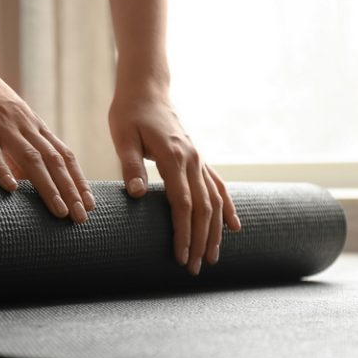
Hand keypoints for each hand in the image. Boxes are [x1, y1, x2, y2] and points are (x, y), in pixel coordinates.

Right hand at [0, 55, 95, 222]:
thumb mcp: (5, 121)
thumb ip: (16, 149)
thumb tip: (24, 182)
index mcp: (31, 125)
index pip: (63, 155)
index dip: (78, 180)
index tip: (89, 204)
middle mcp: (22, 125)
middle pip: (53, 160)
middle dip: (71, 191)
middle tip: (82, 217)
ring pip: (30, 158)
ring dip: (48, 187)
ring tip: (60, 211)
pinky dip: (2, 169)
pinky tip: (10, 188)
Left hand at [108, 87, 240, 274]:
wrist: (146, 89)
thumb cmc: (129, 112)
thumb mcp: (123, 136)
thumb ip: (131, 165)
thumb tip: (137, 194)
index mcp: (173, 157)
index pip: (182, 204)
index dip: (183, 232)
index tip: (181, 257)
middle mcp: (192, 160)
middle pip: (203, 208)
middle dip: (200, 240)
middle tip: (196, 269)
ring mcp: (198, 159)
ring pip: (215, 200)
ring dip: (216, 231)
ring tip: (213, 257)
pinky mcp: (198, 158)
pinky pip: (219, 186)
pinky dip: (228, 207)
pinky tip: (234, 226)